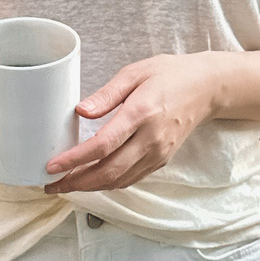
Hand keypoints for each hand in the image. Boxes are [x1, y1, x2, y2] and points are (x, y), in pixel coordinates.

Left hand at [44, 51, 227, 192]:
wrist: (207, 89)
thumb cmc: (170, 75)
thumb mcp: (134, 73)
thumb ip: (106, 94)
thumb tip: (80, 111)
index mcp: (141, 114)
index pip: (103, 145)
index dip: (75, 160)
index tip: (53, 166)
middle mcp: (151, 139)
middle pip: (109, 171)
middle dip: (77, 182)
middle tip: (52, 184)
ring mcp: (158, 153)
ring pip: (119, 180)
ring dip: (90, 187)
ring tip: (66, 184)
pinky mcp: (161, 161)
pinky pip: (131, 179)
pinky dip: (109, 184)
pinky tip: (92, 180)